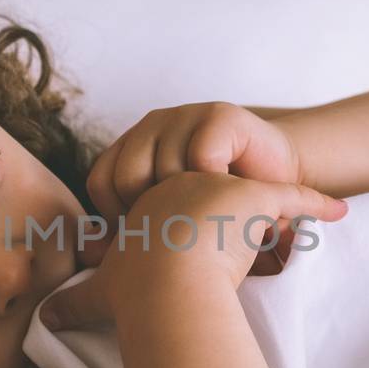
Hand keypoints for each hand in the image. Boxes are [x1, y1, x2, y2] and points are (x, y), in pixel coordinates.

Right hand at [42, 171, 346, 330]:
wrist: (167, 278)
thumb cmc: (138, 287)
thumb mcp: (103, 292)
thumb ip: (76, 303)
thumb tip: (44, 322)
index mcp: (153, 204)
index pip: (175, 204)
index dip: (187, 223)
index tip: (198, 242)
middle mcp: (187, 187)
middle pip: (216, 192)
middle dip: (233, 207)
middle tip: (251, 231)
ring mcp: (223, 191)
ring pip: (255, 191)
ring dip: (278, 206)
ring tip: (296, 220)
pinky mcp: (257, 198)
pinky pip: (296, 198)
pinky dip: (316, 205)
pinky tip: (337, 212)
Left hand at [85, 102, 301, 220]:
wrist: (280, 183)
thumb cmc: (222, 211)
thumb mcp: (171, 219)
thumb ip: (132, 231)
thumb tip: (88, 251)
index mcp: (131, 146)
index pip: (100, 182)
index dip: (118, 216)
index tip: (151, 235)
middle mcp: (151, 126)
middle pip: (126, 176)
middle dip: (154, 211)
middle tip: (186, 227)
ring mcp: (185, 115)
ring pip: (165, 169)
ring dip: (192, 201)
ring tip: (213, 213)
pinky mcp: (219, 115)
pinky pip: (201, 156)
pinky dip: (216, 183)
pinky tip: (230, 194)